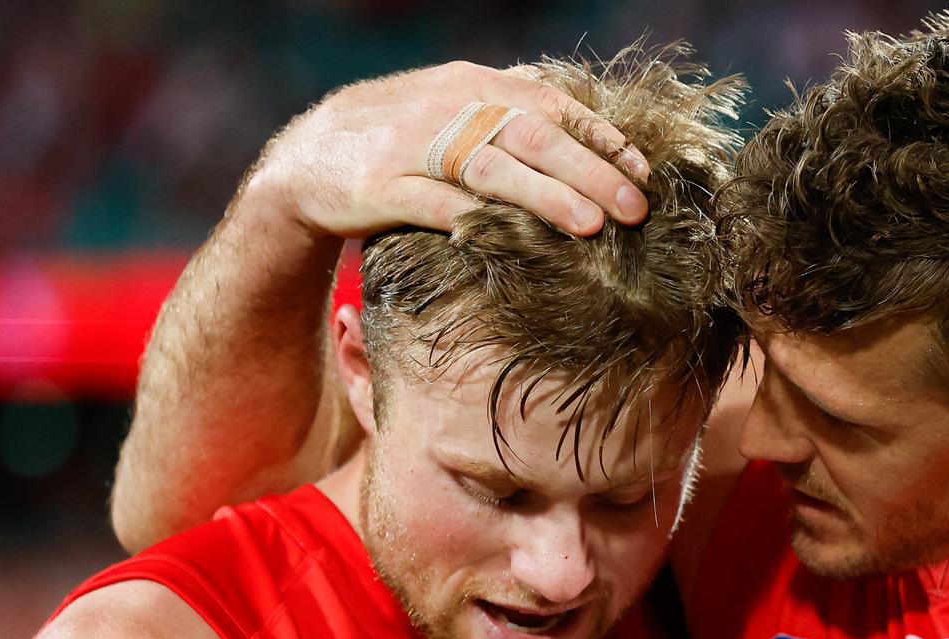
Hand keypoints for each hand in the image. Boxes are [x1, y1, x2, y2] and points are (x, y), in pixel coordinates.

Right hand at [242, 60, 651, 238]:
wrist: (305, 158)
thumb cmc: (398, 137)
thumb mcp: (453, 106)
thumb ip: (508, 110)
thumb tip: (583, 125)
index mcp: (473, 85)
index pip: (551, 105)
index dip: (601, 137)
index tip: (643, 172)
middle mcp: (448, 108)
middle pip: (530, 135)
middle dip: (589, 171)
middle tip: (636, 208)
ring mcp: (412, 147)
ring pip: (490, 169)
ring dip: (545, 197)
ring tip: (591, 228)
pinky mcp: (381, 188)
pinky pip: (435, 206)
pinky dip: (475, 223)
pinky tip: (512, 242)